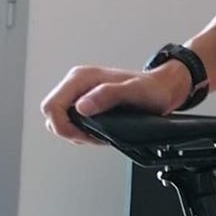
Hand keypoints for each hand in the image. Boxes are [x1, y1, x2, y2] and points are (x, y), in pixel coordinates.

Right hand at [41, 61, 191, 143]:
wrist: (163, 88)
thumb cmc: (152, 88)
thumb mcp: (134, 92)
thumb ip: (108, 96)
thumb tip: (82, 107)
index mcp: (81, 78)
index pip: (51, 106)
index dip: (62, 126)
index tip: (83, 136)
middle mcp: (77, 84)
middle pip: (52, 115)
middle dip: (70, 132)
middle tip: (95, 137)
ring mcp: (80, 94)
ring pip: (61, 121)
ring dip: (77, 133)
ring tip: (101, 134)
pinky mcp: (86, 103)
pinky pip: (72, 122)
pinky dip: (83, 131)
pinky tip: (101, 131)